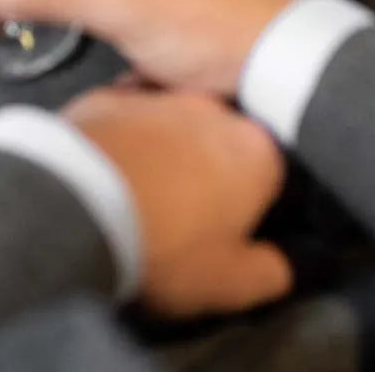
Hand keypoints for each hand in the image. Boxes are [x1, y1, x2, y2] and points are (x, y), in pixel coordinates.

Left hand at [64, 87, 291, 317]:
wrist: (76, 205)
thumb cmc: (163, 245)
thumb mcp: (230, 283)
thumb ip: (277, 271)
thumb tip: (298, 262)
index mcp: (258, 152)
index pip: (277, 176)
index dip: (260, 205)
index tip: (237, 229)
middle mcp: (217, 110)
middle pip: (228, 140)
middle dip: (217, 168)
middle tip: (189, 210)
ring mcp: (163, 94)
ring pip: (180, 119)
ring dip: (174, 144)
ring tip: (148, 184)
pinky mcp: (114, 92)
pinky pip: (131, 109)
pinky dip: (130, 129)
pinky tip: (115, 157)